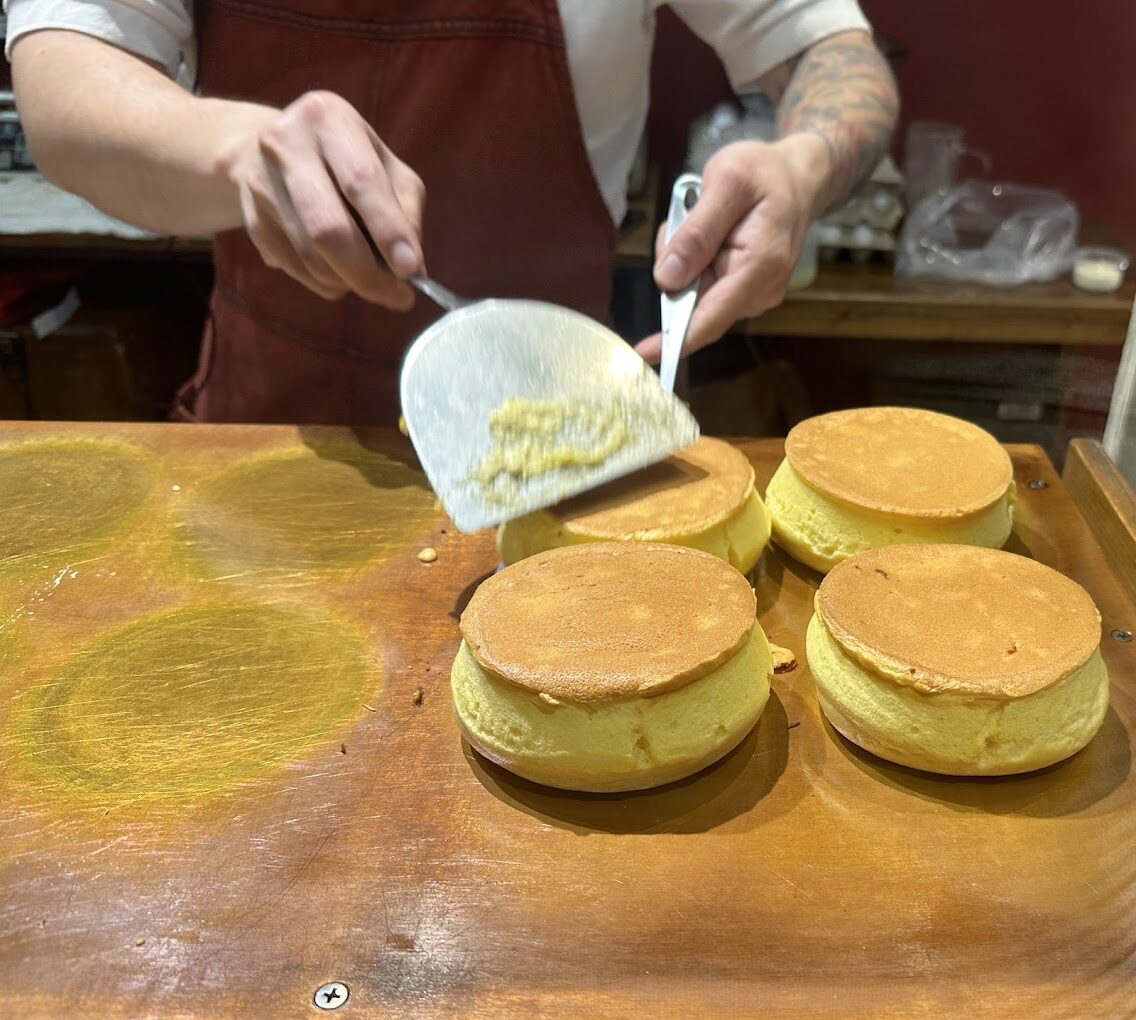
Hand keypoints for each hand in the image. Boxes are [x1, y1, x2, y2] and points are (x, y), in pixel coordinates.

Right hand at [221, 90, 425, 306]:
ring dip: (349, 282)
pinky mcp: (252, 220)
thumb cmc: (345, 160)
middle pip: (327, 229)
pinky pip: (297, 270)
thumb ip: (405, 211)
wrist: (268, 149)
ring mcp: (262, 184)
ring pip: (311, 259)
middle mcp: (286, 145)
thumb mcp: (386, 167)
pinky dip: (327, 282)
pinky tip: (339, 270)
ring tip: (372, 281)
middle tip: (398, 297)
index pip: (361, 181)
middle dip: (367, 273)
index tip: (409, 269)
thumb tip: (412, 269)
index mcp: (329, 118)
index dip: (388, 230)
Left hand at [634, 136, 825, 362]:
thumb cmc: (765, 174)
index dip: (673, 339)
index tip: (643, 354)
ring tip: (700, 218)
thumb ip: (696, 232)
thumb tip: (667, 280)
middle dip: (674, 268)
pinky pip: (700, 287)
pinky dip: (692, 262)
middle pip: (693, 303)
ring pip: (692, 295)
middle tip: (685, 218)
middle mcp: (760, 292)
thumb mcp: (727, 183)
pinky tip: (706, 232)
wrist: (797, 178)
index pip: (710, 317)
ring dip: (683, 261)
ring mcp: (753, 295)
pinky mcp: (743, 292)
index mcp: (761, 266)